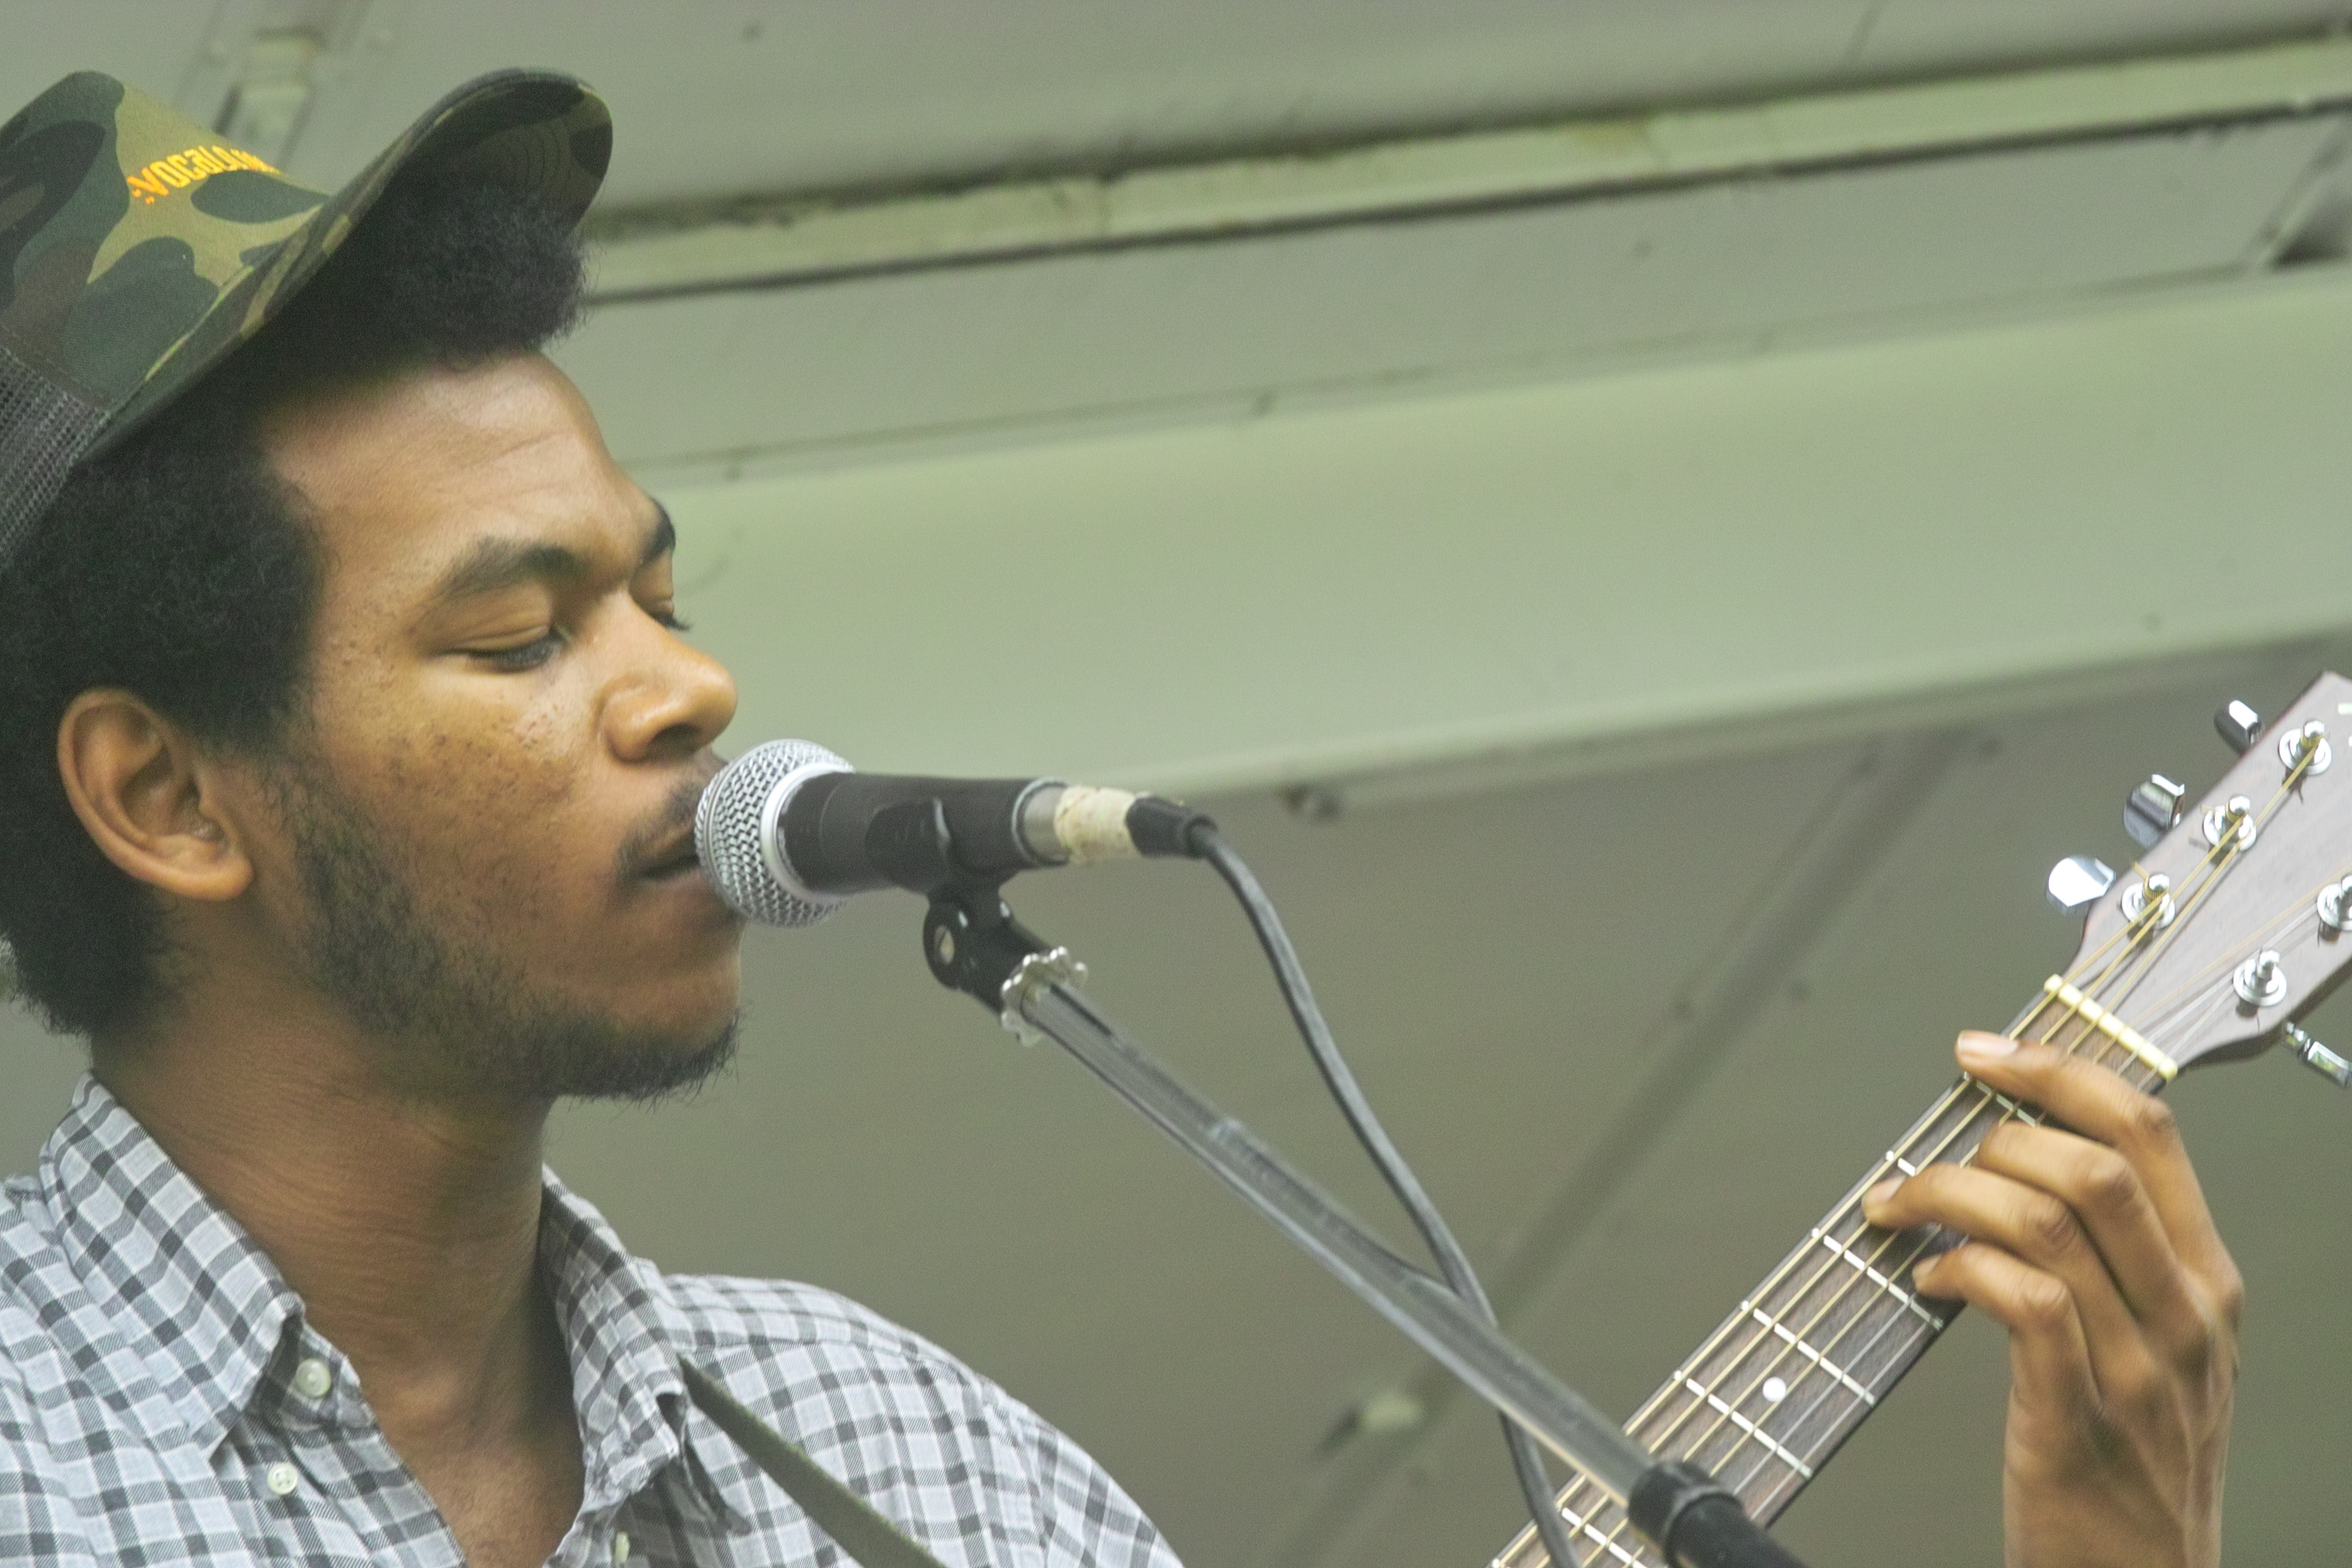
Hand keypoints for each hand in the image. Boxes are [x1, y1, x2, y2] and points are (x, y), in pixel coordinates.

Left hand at [1860, 1032, 2240, 1567]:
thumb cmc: (2133, 1460)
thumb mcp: (2155, 1345)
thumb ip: (2110, 1255)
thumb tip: (2013, 1161)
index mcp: (2204, 1280)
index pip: (2149, 1132)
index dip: (2059, 1070)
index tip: (1986, 1050)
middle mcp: (2184, 1314)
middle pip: (2097, 1163)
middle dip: (1996, 1128)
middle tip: (1933, 1147)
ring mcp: (2136, 1368)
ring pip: (2046, 1222)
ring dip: (1951, 1195)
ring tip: (1905, 1208)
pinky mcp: (2078, 1417)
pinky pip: (2022, 1303)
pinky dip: (1959, 1270)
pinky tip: (1929, 1278)